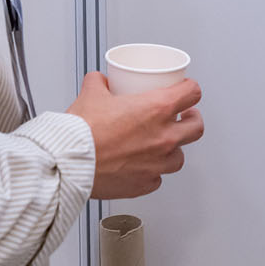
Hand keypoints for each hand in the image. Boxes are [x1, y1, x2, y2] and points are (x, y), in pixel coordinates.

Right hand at [68, 72, 204, 198]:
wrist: (69, 163)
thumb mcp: (91, 94)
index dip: (190, 89)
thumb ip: (99, 83)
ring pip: (179, 157)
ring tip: (160, 145)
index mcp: (157, 109)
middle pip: (196, 127)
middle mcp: (163, 137)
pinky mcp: (145, 184)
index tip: (185, 91)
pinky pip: (157, 179)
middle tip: (183, 118)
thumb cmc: (82, 132)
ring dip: (172, 150)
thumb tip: (100, 81)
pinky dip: (152, 172)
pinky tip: (142, 166)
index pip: (192, 93)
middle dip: (191, 120)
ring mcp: (157, 163)